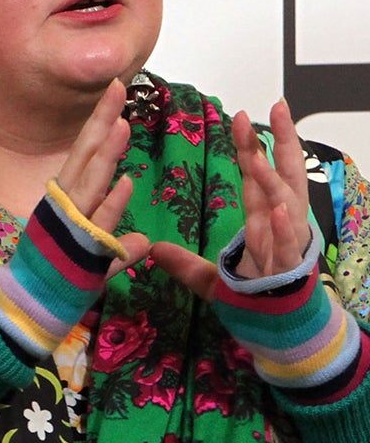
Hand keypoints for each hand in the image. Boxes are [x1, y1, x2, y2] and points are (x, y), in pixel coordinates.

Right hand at [53, 77, 150, 274]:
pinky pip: (96, 224)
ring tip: (123, 125)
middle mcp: (62, 208)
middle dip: (100, 124)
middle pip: (84, 158)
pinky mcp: (72, 248)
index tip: (114, 98)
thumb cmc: (52, 284)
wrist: (22, 312)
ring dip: (106, 156)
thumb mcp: (90, 262)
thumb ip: (116, 250)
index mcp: (62, 204)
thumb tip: (144, 242)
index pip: (83, 158)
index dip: (98, 128)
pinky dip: (110, 205)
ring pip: (89, 184)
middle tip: (117, 89)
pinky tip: (126, 183)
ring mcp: (66, 226)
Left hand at [151, 99, 312, 299]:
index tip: (241, 116)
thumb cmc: (253, 302)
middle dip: (280, 142)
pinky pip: (287, 246)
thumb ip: (184, 263)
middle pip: (282, 176)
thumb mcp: (210, 279)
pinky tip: (277, 210)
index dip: (252, 146)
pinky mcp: (289, 270)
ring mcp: (288, 245)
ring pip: (286, 204)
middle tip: (275, 108)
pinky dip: (282, 228)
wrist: (281, 334)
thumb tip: (153, 250)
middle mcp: (280, 226)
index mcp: (262, 221)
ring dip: (273, 179)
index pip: (257, 176)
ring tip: (258, 155)